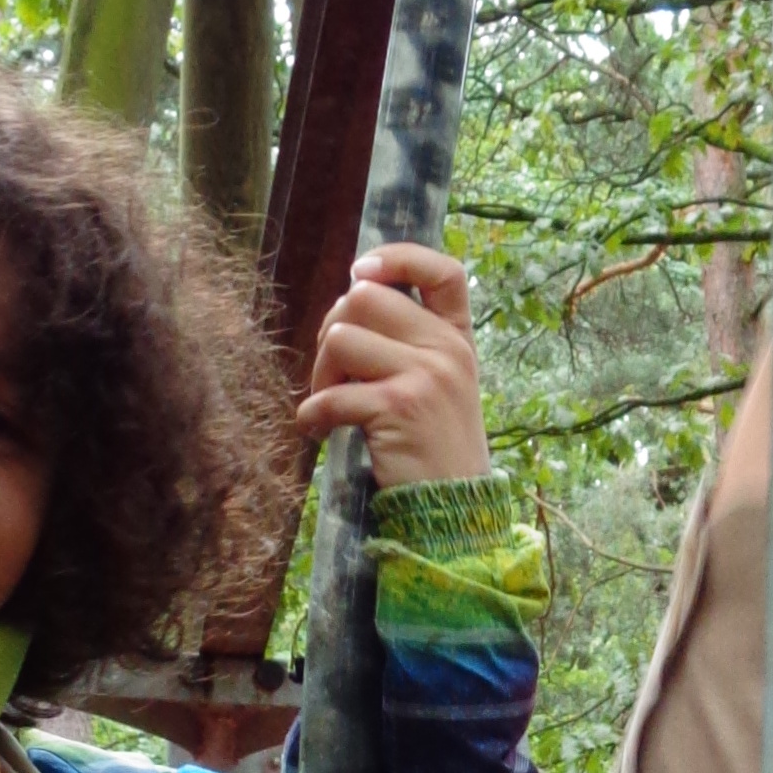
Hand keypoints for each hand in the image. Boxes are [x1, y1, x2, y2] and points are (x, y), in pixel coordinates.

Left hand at [303, 244, 491, 488]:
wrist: (454, 514)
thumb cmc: (434, 451)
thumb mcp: (440, 388)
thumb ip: (410, 343)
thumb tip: (352, 300)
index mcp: (458, 340)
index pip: (443, 271)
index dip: (398, 258)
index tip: (361, 274)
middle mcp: (447, 350)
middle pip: (365, 297)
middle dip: (333, 330)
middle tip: (333, 373)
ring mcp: (427, 376)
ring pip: (341, 336)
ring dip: (321, 372)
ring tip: (328, 404)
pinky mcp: (399, 406)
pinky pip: (334, 392)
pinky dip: (314, 413)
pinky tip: (315, 430)